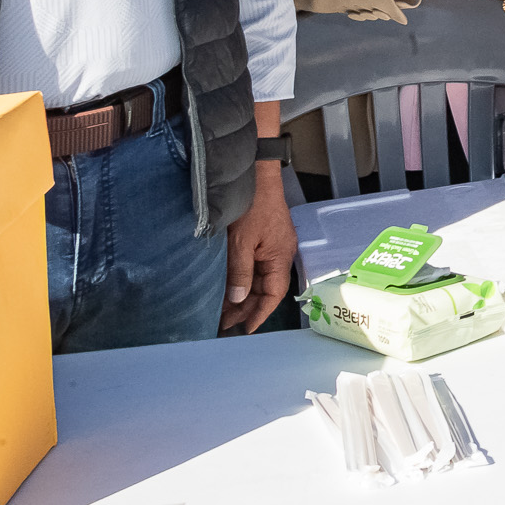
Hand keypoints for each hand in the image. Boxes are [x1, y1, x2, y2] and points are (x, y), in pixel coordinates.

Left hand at [221, 167, 296, 333]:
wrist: (255, 175)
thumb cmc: (253, 203)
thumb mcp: (242, 243)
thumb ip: (240, 272)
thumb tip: (237, 298)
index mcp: (280, 257)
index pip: (273, 295)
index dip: (259, 314)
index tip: (245, 329)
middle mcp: (280, 253)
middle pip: (266, 289)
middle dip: (247, 308)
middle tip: (225, 323)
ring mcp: (273, 245)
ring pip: (260, 279)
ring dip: (244, 295)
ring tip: (223, 310)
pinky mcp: (264, 238)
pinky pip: (256, 267)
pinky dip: (244, 280)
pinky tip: (231, 287)